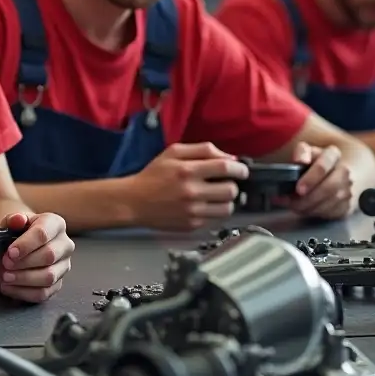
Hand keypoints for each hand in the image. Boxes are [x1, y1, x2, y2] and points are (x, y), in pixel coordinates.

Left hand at [0, 211, 72, 302]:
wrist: (21, 245)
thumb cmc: (18, 232)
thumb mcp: (12, 222)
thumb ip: (13, 220)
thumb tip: (17, 220)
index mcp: (55, 224)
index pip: (43, 234)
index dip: (25, 245)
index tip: (10, 253)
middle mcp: (65, 245)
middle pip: (49, 256)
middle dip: (24, 262)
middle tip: (5, 264)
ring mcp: (63, 266)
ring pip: (48, 277)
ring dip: (23, 279)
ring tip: (5, 277)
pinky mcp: (57, 284)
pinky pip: (44, 293)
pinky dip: (23, 292)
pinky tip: (9, 287)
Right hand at [125, 142, 250, 230]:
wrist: (133, 202)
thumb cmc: (153, 175)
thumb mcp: (173, 152)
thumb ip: (202, 150)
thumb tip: (230, 157)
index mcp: (187, 170)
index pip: (225, 168)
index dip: (239, 169)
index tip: (241, 170)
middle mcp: (191, 192)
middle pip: (231, 190)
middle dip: (233, 185)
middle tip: (225, 183)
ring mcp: (192, 212)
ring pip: (227, 208)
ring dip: (227, 201)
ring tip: (217, 196)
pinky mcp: (191, 225)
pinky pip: (215, 219)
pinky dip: (214, 211)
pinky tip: (204, 205)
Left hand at [286, 142, 352, 219]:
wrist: (334, 174)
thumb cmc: (314, 163)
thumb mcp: (306, 152)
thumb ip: (301, 152)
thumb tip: (300, 160)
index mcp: (333, 155)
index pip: (323, 167)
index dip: (310, 179)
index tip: (298, 189)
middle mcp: (344, 172)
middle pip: (329, 188)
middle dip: (308, 198)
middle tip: (291, 202)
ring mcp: (348, 190)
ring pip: (330, 203)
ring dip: (309, 207)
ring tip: (293, 206)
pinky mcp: (347, 206)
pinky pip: (332, 213)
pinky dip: (315, 213)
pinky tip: (304, 210)